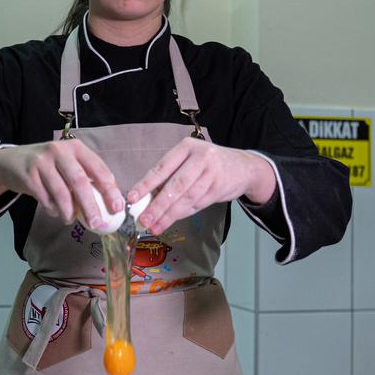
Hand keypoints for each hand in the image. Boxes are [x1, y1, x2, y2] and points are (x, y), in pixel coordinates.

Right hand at [0, 141, 125, 226]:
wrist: (11, 162)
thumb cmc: (48, 166)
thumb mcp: (68, 163)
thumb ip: (86, 178)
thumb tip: (109, 204)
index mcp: (76, 148)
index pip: (98, 168)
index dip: (110, 189)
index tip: (117, 208)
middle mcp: (59, 151)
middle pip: (80, 182)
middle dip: (91, 206)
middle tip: (97, 224)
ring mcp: (42, 162)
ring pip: (61, 193)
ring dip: (69, 212)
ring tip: (70, 220)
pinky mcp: (29, 175)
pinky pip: (45, 199)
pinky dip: (53, 210)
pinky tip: (55, 212)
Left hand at [127, 138, 276, 233]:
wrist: (243, 167)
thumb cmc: (208, 164)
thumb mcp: (189, 159)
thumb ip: (170, 174)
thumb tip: (146, 197)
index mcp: (186, 147)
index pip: (162, 168)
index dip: (145, 184)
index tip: (132, 198)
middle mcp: (200, 158)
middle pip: (175, 186)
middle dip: (157, 206)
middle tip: (144, 220)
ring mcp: (212, 173)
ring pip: (186, 198)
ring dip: (169, 215)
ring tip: (155, 226)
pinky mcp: (219, 188)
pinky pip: (196, 205)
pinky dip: (182, 214)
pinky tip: (170, 221)